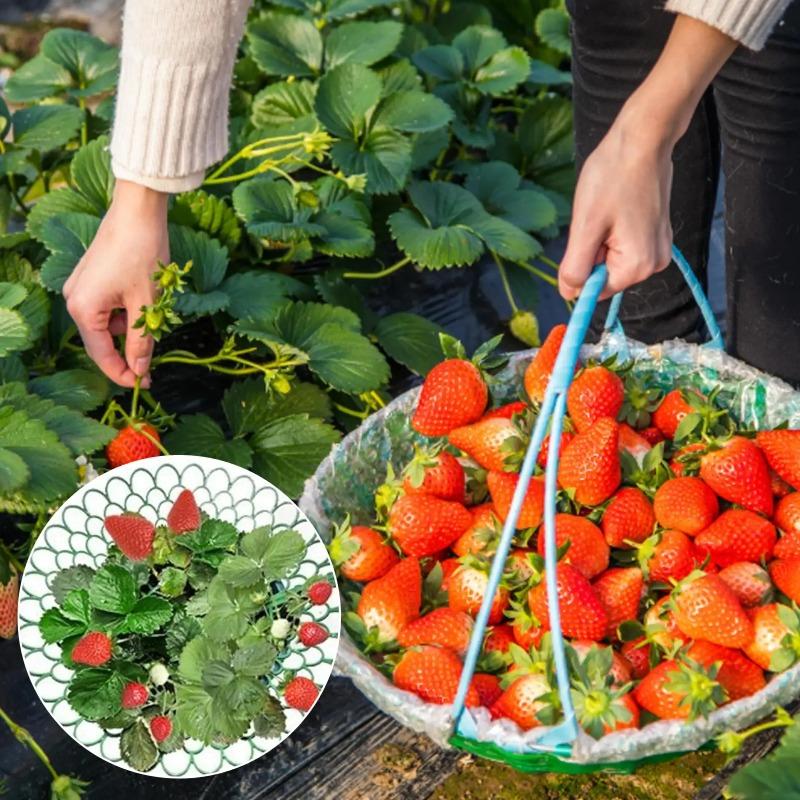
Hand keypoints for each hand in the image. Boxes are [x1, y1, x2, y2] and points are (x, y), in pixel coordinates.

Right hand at [63, 180, 168, 387]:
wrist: (138, 211)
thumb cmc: (142, 254)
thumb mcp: (147, 303)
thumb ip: (142, 341)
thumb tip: (141, 370)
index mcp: (83, 309)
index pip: (101, 355)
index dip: (123, 374)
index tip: (145, 384)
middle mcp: (74, 299)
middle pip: (102, 340)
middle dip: (128, 349)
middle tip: (154, 362)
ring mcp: (80, 288)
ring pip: (107, 324)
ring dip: (130, 326)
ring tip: (154, 310)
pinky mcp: (90, 278)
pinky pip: (107, 307)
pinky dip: (126, 311)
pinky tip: (143, 296)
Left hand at [557, 15, 736, 300]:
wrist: (643, 139)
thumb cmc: (613, 177)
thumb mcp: (585, 226)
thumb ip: (576, 267)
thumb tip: (568, 295)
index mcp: (637, 266)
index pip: (595, 290)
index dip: (581, 267)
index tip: (585, 235)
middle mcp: (654, 264)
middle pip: (605, 275)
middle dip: (593, 251)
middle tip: (596, 218)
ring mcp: (658, 249)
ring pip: (612, 259)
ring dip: (601, 240)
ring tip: (607, 210)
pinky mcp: (656, 235)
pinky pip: (623, 246)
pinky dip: (612, 231)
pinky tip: (616, 207)